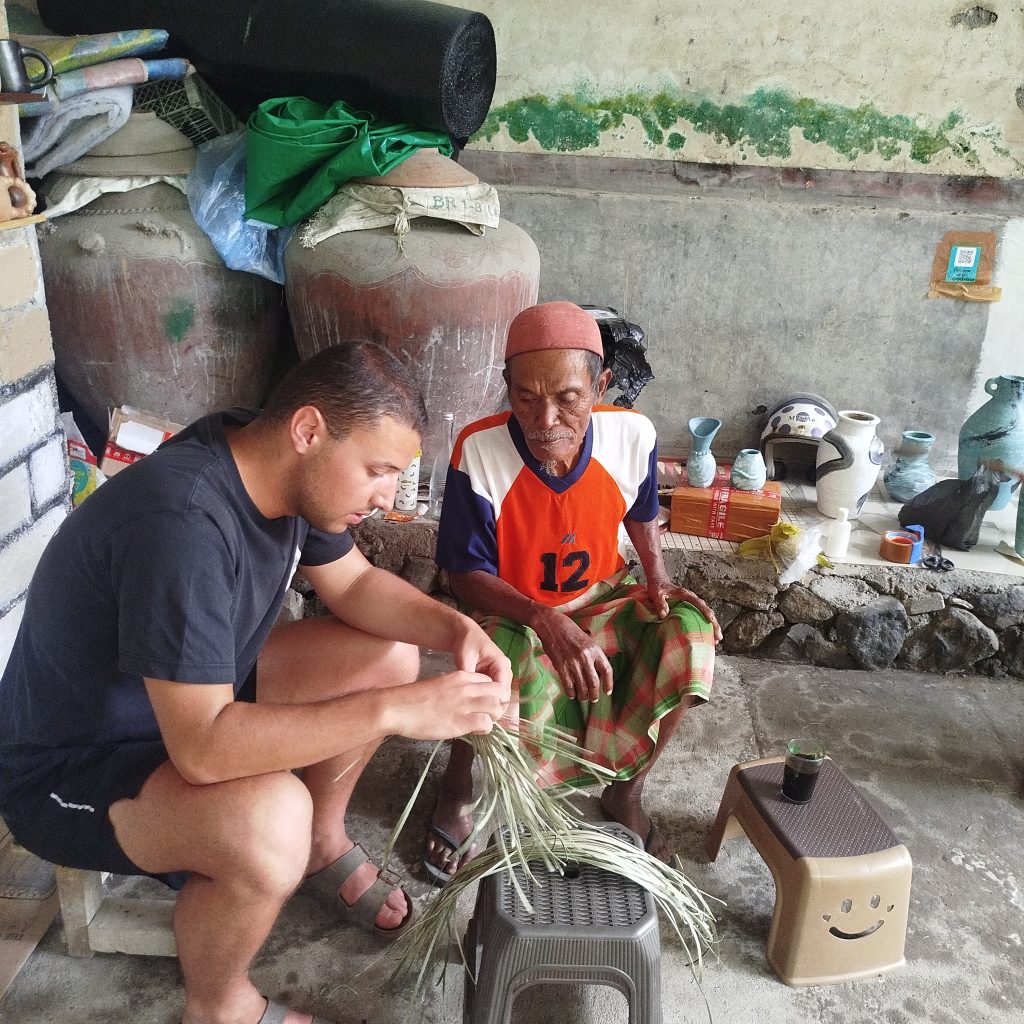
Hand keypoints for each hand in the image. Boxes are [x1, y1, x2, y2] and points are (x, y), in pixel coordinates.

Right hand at [388, 671, 507, 739]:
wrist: (398, 708)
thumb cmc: (413, 699)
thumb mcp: (439, 685)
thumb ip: (455, 690)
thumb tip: (463, 701)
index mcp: (461, 676)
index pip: (489, 681)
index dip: (491, 694)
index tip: (485, 704)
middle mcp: (466, 687)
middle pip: (499, 691)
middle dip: (499, 704)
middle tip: (490, 715)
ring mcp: (465, 703)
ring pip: (496, 706)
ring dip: (494, 717)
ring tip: (483, 724)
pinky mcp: (461, 721)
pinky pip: (486, 723)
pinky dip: (485, 729)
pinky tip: (475, 731)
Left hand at [452, 620, 512, 711]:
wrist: (464, 633)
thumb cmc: (466, 643)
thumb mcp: (466, 659)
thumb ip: (470, 675)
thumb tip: (470, 693)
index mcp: (502, 664)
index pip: (503, 690)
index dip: (495, 704)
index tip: (483, 715)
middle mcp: (504, 670)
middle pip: (503, 695)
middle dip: (493, 707)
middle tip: (479, 720)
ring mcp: (500, 674)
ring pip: (498, 696)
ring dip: (490, 705)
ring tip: (477, 716)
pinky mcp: (493, 677)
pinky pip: (492, 692)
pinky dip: (486, 699)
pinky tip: (476, 708)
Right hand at [534, 608, 612, 702]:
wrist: (552, 624)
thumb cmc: (570, 631)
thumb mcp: (587, 640)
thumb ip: (593, 655)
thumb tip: (598, 672)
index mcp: (595, 650)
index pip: (607, 670)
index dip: (609, 683)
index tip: (607, 692)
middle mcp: (585, 657)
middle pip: (594, 682)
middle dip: (594, 694)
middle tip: (593, 699)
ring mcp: (572, 662)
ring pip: (581, 686)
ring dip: (583, 695)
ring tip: (583, 698)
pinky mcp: (560, 665)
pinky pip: (568, 684)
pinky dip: (570, 692)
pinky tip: (571, 694)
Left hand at [645, 577, 722, 644]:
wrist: (659, 582)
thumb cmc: (658, 588)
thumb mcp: (656, 594)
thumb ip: (660, 603)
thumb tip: (663, 615)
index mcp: (686, 595)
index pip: (700, 604)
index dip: (707, 613)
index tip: (712, 621)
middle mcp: (692, 599)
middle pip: (707, 611)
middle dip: (714, 624)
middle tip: (718, 637)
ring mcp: (692, 603)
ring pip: (706, 615)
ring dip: (712, 626)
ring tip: (716, 641)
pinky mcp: (690, 607)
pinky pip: (700, 616)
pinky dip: (705, 626)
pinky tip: (707, 636)